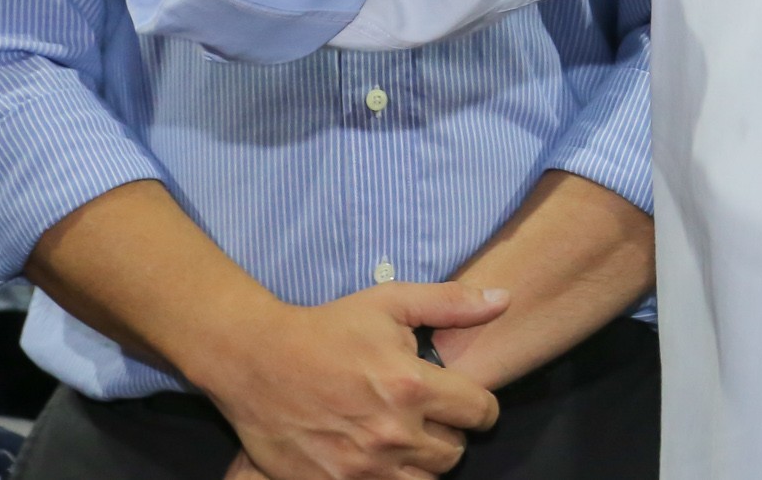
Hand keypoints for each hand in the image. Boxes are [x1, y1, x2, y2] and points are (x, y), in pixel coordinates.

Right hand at [189, 282, 508, 479]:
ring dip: (421, 462)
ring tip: (403, 438)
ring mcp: (364, 466)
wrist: (256, 362)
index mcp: (411, 385)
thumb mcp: (390, 302)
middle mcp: (393, 432)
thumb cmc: (327, 328)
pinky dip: (389, 478)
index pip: (481, 412)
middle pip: (454, 452)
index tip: (462, 400)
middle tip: (425, 416)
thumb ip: (451, 303)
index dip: (478, 406)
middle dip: (447, 433)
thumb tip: (504, 299)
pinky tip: (376, 457)